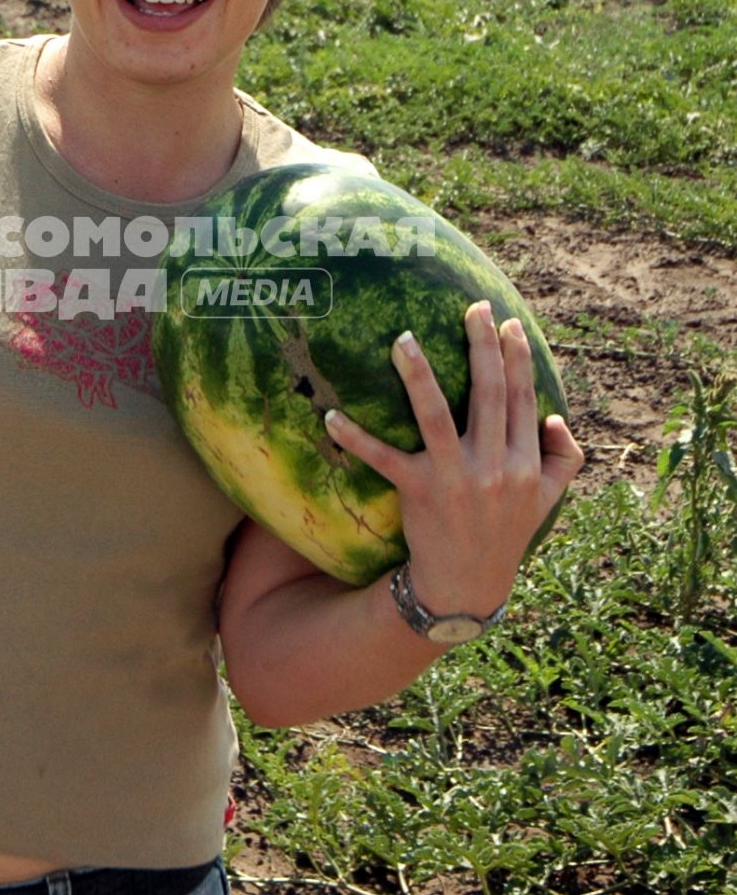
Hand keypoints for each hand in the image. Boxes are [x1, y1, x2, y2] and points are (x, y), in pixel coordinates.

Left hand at [323, 299, 582, 616]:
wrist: (466, 585)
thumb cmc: (505, 534)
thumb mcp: (547, 500)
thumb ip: (564, 458)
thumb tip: (555, 416)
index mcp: (525, 463)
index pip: (521, 399)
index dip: (516, 359)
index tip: (508, 323)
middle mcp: (495, 466)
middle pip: (488, 395)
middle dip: (482, 347)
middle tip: (473, 308)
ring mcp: (456, 479)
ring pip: (437, 416)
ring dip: (420, 376)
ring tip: (403, 339)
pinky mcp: (419, 492)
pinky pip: (383, 459)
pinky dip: (356, 438)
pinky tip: (331, 414)